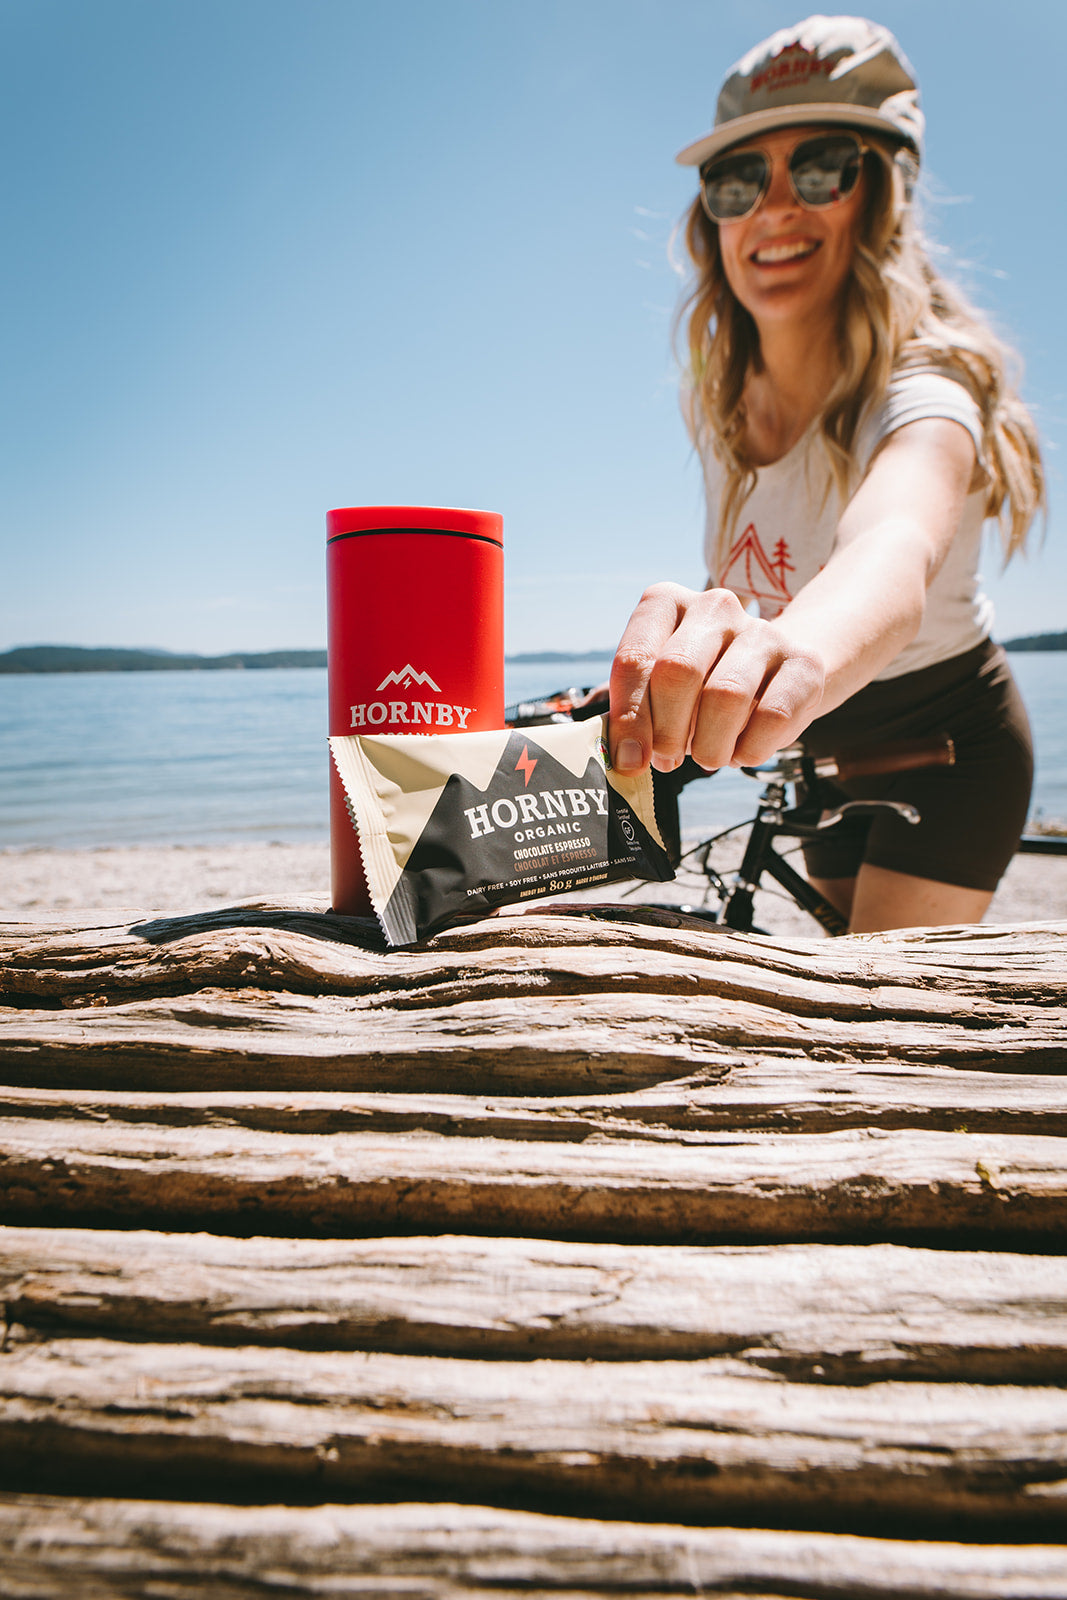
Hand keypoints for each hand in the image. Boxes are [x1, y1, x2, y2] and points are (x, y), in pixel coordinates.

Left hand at [609, 583, 824, 773]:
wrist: (775, 675)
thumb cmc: (701, 687)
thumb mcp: (660, 691)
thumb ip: (636, 714)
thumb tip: (625, 757)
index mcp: (668, 602)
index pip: (636, 658)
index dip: (629, 717)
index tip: (628, 759)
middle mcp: (715, 606)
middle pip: (678, 671)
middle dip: (667, 729)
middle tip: (668, 759)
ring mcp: (762, 631)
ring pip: (725, 696)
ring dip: (709, 745)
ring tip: (708, 756)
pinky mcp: (803, 662)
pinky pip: (772, 717)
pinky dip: (749, 749)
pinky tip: (742, 750)